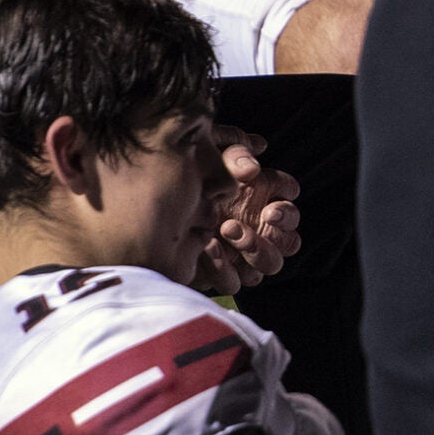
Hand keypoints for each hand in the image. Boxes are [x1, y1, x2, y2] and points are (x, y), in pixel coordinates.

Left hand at [197, 127, 301, 296]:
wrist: (144, 209)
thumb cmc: (183, 175)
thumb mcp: (207, 153)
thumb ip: (234, 153)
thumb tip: (256, 160)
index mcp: (262, 195)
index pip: (289, 205)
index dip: (286, 209)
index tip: (271, 209)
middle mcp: (258, 227)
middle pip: (289, 240)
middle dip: (278, 233)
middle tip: (252, 222)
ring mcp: (241, 254)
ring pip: (270, 264)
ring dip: (255, 249)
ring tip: (226, 229)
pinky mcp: (221, 273)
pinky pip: (236, 281)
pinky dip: (224, 268)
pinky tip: (206, 248)